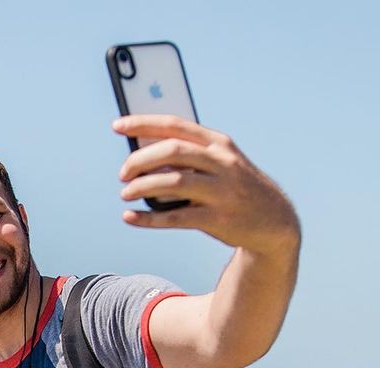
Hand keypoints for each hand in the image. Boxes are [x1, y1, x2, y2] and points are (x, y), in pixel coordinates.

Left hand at [113, 115, 299, 253]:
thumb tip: (142, 158)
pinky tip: (130, 217)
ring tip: (125, 194)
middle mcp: (221, 162)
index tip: (117, 125)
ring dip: (142, 187)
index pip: (175, 125)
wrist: (273, 219)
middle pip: (172, 151)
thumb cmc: (234, 188)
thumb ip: (188, 157)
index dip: (143, 123)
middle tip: (123, 174)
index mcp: (218, 143)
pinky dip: (148, 218)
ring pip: (172, 182)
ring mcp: (220, 190)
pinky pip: (174, 218)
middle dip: (140, 160)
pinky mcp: (216, 219)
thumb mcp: (219, 163)